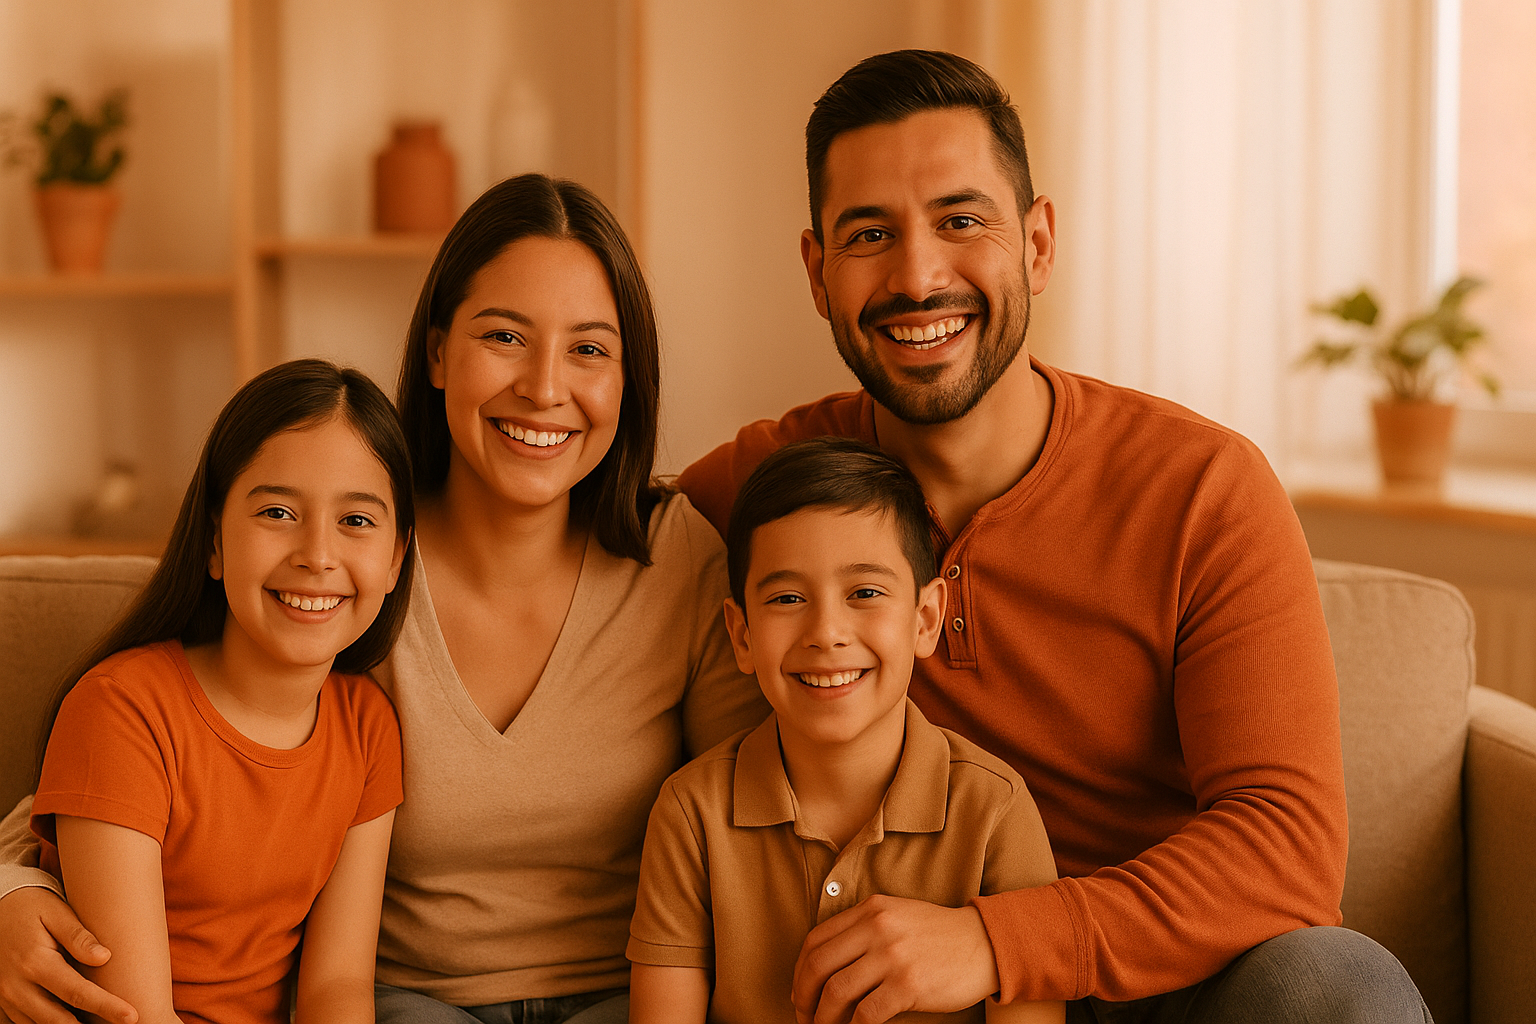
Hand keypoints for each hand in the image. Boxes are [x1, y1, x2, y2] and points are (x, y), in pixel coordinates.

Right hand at [0, 887, 136, 1023]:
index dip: (106, 1007)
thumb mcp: (56, 912)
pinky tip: (76, 1020)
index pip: (77, 993)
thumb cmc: (32, 907)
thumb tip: (104, 957)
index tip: (132, 1016)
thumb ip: (78, 936)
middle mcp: (18, 986)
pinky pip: (28, 1023)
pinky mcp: (4, 1003)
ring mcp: (8, 998)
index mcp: (35, 963)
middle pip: (59, 1019)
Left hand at [791, 896, 1000, 1023]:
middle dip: (803, 997)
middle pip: (817, 965)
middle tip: (805, 1017)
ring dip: (823, 1018)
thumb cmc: (938, 935)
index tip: (800, 993)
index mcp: (870, 909)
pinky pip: (866, 1014)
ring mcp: (892, 956)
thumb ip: (862, 930)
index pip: (815, 940)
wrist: (986, 943)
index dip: (800, 972)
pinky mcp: (908, 984)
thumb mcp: (896, 916)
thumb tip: (823, 968)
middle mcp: (877, 928)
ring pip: (836, 991)